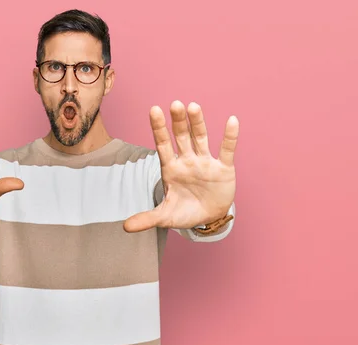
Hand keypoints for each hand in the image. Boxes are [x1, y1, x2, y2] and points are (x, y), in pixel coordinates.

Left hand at [124, 101, 237, 232]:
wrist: (208, 218)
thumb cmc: (184, 212)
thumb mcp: (165, 217)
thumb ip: (147, 218)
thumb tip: (125, 227)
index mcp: (171, 168)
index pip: (162, 145)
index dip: (158, 128)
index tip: (154, 110)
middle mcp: (187, 160)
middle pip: (182, 137)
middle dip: (178, 122)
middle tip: (175, 104)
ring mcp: (205, 162)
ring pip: (201, 138)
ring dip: (198, 123)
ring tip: (193, 107)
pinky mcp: (224, 168)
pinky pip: (226, 150)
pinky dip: (229, 137)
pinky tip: (232, 121)